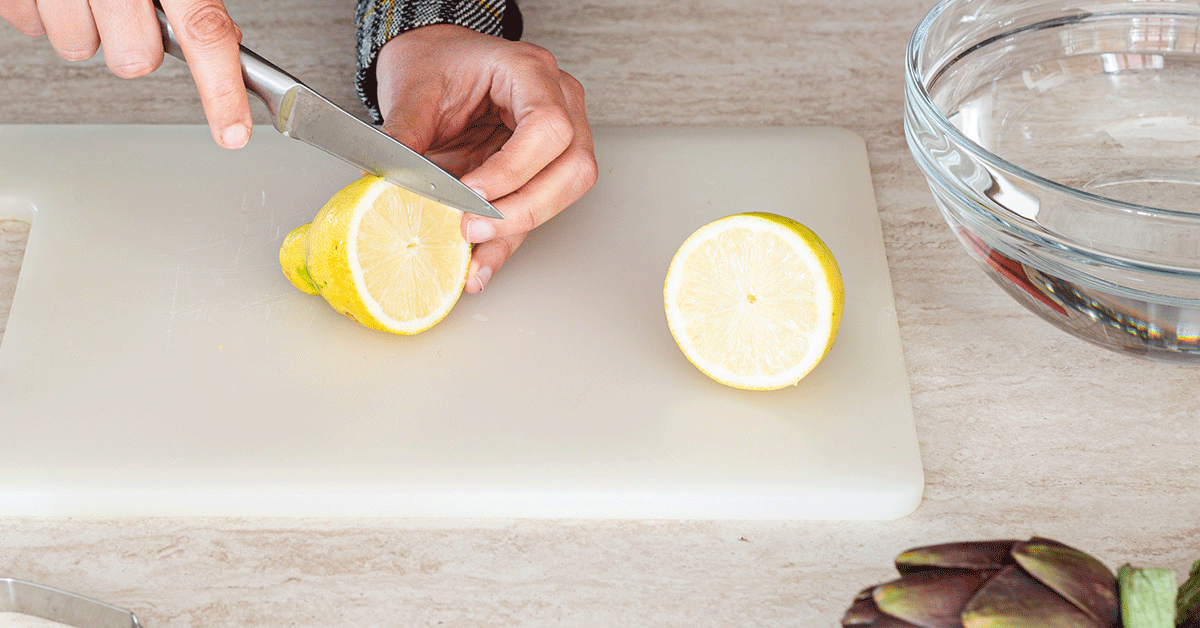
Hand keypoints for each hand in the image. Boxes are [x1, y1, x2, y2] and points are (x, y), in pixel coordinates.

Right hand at [0, 0, 251, 148]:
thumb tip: (225, 39)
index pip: (203, 32)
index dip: (222, 90)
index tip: (233, 132)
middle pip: (132, 60)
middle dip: (136, 45)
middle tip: (132, 9)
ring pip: (78, 48)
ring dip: (87, 27)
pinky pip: (31, 27)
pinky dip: (45, 11)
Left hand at [375, 24, 597, 293]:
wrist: (435, 60)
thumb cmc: (434, 62)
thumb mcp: (412, 91)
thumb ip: (404, 135)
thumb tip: (388, 184)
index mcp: (530, 71)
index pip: (547, 127)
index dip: (513, 169)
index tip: (472, 194)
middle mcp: (560, 102)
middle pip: (572, 168)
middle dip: (524, 208)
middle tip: (473, 227)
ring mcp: (561, 137)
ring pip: (566, 193)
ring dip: (519, 228)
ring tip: (474, 253)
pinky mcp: (544, 169)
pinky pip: (538, 210)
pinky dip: (508, 240)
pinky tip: (482, 263)